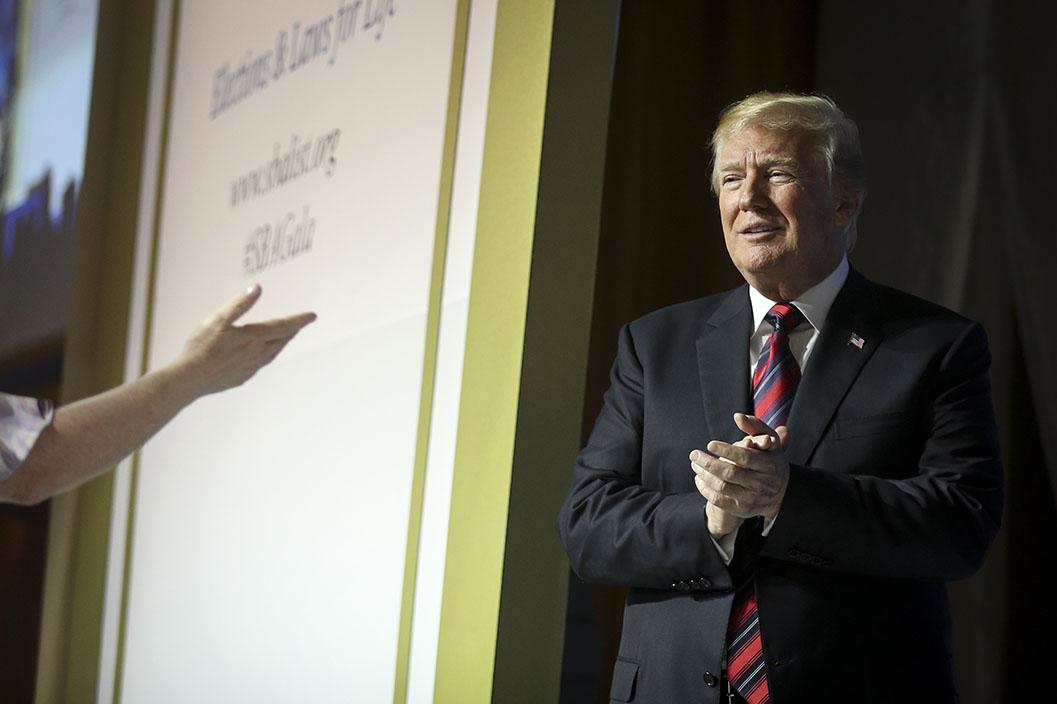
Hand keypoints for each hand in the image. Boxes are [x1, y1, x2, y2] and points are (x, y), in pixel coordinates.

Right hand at [173, 284, 316, 397]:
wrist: (189, 379)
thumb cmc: (201, 346)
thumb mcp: (217, 320)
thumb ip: (239, 304)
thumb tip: (257, 288)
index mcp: (253, 338)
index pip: (283, 326)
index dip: (299, 320)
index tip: (313, 316)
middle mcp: (257, 354)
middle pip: (281, 340)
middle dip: (292, 330)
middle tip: (301, 323)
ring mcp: (251, 368)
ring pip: (273, 353)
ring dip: (281, 343)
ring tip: (286, 336)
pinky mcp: (242, 377)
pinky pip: (261, 364)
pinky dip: (267, 355)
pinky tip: (262, 355)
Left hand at [691, 413, 790, 521]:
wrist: (779, 492)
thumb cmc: (768, 458)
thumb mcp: (768, 440)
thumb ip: (755, 426)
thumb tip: (738, 416)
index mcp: (771, 464)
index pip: (745, 457)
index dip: (726, 451)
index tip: (709, 444)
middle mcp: (763, 484)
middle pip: (731, 473)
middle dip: (709, 463)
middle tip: (694, 454)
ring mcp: (753, 498)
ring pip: (722, 487)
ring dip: (704, 475)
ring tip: (695, 464)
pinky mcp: (743, 509)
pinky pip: (719, 501)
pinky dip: (705, 489)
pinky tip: (699, 479)